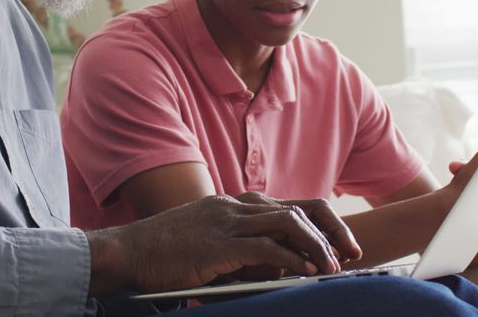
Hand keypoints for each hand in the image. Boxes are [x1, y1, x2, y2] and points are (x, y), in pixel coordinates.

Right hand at [86, 194, 350, 294]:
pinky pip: (265, 247)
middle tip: (350, 254)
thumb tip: (278, 268)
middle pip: (297, 209)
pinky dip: (290, 258)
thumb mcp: (207, 243)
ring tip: (332, 267)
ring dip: (316, 245)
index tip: (341, 243)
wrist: (126, 252)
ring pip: (287, 223)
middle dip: (330, 231)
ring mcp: (226, 222)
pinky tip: (306, 272)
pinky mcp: (217, 244)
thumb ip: (241, 249)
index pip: (289, 205)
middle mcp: (234, 206)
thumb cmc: (162, 253)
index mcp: (233, 204)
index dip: (321, 222)